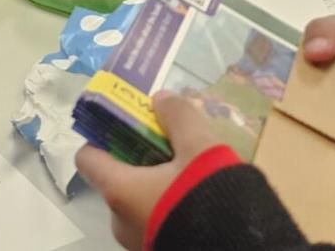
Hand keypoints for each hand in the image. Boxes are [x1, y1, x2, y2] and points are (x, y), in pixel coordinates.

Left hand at [76, 93, 225, 250]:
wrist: (247, 248)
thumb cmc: (210, 195)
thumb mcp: (199, 145)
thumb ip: (177, 116)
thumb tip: (160, 99)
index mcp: (118, 192)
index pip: (87, 158)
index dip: (104, 137)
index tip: (130, 125)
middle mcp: (120, 221)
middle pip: (117, 178)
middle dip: (140, 159)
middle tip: (170, 145)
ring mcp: (139, 242)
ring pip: (138, 202)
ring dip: (157, 184)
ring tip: (191, 171)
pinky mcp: (160, 249)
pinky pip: (155, 220)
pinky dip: (168, 205)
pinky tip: (199, 197)